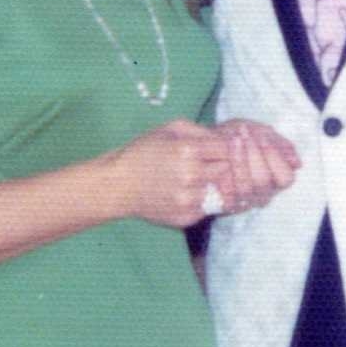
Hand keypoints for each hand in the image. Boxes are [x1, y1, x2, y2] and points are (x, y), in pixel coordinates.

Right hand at [110, 119, 233, 228]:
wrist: (119, 184)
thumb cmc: (144, 151)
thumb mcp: (169, 129)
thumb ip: (200, 130)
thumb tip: (225, 138)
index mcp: (188, 150)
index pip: (226, 149)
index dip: (222, 147)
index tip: (215, 149)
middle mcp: (191, 176)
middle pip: (226, 170)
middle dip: (219, 165)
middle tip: (206, 163)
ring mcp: (188, 199)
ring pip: (218, 190)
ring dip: (210, 185)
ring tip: (192, 179)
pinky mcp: (185, 217)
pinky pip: (206, 208)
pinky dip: (200, 200)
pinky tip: (184, 193)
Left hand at [214, 119, 299, 213]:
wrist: (209, 142)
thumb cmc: (238, 137)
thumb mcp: (259, 132)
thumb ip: (278, 144)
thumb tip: (297, 163)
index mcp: (276, 177)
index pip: (286, 177)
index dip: (275, 157)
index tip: (262, 137)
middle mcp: (264, 193)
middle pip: (264, 181)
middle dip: (254, 154)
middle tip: (244, 135)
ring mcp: (246, 200)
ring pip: (246, 188)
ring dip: (239, 160)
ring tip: (234, 140)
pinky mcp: (228, 204)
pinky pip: (228, 195)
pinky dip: (225, 175)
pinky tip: (222, 159)